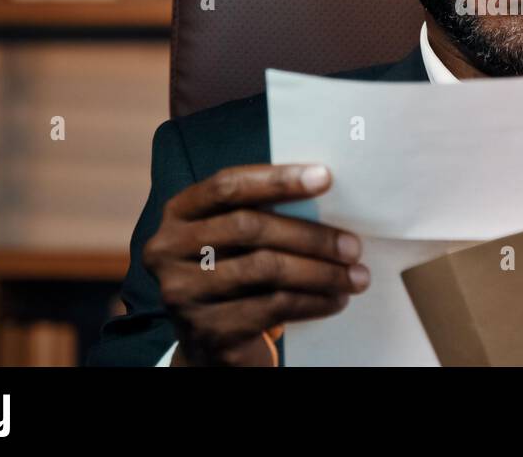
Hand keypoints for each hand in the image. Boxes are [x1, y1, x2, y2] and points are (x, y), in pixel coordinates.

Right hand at [143, 163, 368, 365]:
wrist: (211, 344)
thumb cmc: (235, 275)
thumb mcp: (237, 240)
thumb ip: (263, 213)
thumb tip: (325, 189)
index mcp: (179, 213)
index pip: (227, 186)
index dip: (277, 179)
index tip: (325, 177)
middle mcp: (168, 249)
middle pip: (248, 228)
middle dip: (310, 235)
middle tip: (353, 246)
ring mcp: (183, 292)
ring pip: (264, 269)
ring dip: (321, 272)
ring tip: (355, 276)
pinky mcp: (207, 329)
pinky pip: (272, 307)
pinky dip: (313, 302)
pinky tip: (336, 300)